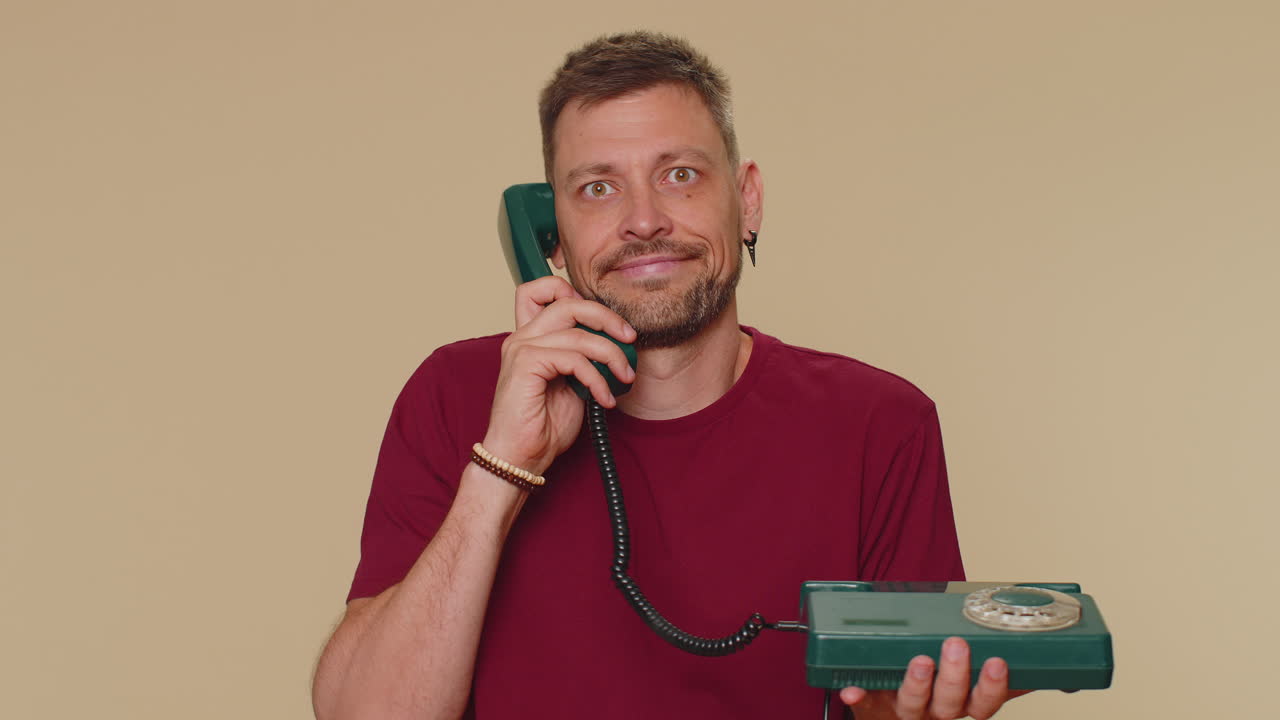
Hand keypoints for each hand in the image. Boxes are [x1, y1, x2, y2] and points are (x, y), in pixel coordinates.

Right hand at [483, 276, 635, 474]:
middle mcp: (522, 336)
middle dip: (606, 317)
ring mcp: (521, 348)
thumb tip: (618, 343)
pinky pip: (573, 358)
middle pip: (568, 301)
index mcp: (530, 337)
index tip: (605, 322)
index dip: (574, 292)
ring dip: (611, 355)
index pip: (542, 290)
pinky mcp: (524, 364)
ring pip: (578, 332)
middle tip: (629, 337)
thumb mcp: (573, 384)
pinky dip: (597, 378)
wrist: (521, 457)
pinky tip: (604, 399)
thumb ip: (585, 358)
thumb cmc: (544, 426)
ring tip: (624, 378)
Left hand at [839, 637, 1030, 719]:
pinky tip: (851, 690)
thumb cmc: (932, 681)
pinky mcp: (874, 708)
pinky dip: (860, 697)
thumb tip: (1020, 631)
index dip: (993, 686)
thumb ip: (982, 649)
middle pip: (951, 703)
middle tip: (957, 645)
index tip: (997, 661)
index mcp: (962, 702)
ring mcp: (905, 711)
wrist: (886, 711)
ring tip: (920, 661)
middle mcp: (936, 712)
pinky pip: (867, 703)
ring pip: (914, 705)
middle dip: (956, 676)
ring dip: (917, 683)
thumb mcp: (961, 668)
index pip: (984, 703)